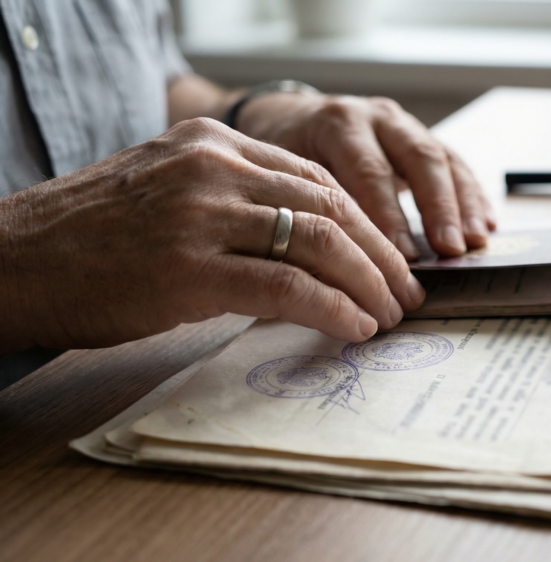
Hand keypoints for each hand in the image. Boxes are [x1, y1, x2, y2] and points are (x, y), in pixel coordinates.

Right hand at [0, 118, 424, 353]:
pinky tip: (355, 326)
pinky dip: (332, 308)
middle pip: (328, 206)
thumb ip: (235, 202)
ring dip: (367, 282)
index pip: (316, 178)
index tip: (390, 257)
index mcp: (211, 142)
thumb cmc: (91, 237)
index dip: (365, 222)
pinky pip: (286, 287)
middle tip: (407, 290)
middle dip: (380, 254)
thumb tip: (308, 246)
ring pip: (316, 242)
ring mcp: (199, 215)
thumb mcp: (169, 191)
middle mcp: (212, 166)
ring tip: (390, 312)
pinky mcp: (188, 270)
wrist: (12, 261)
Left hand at [236, 93, 495, 258]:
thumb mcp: (283, 176)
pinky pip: (456, 165)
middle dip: (437, 207)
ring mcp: (404, 125)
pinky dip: (473, 196)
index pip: (369, 170)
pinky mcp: (424, 138)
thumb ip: (309, 213)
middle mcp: (376, 117)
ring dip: (462, 205)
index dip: (390, 216)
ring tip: (474, 242)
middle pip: (417, 158)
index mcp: (338, 124)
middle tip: (450, 248)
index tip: (406, 258)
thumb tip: (333, 276)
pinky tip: (486, 226)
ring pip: (443, 160)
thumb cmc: (282, 156)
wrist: (288, 117)